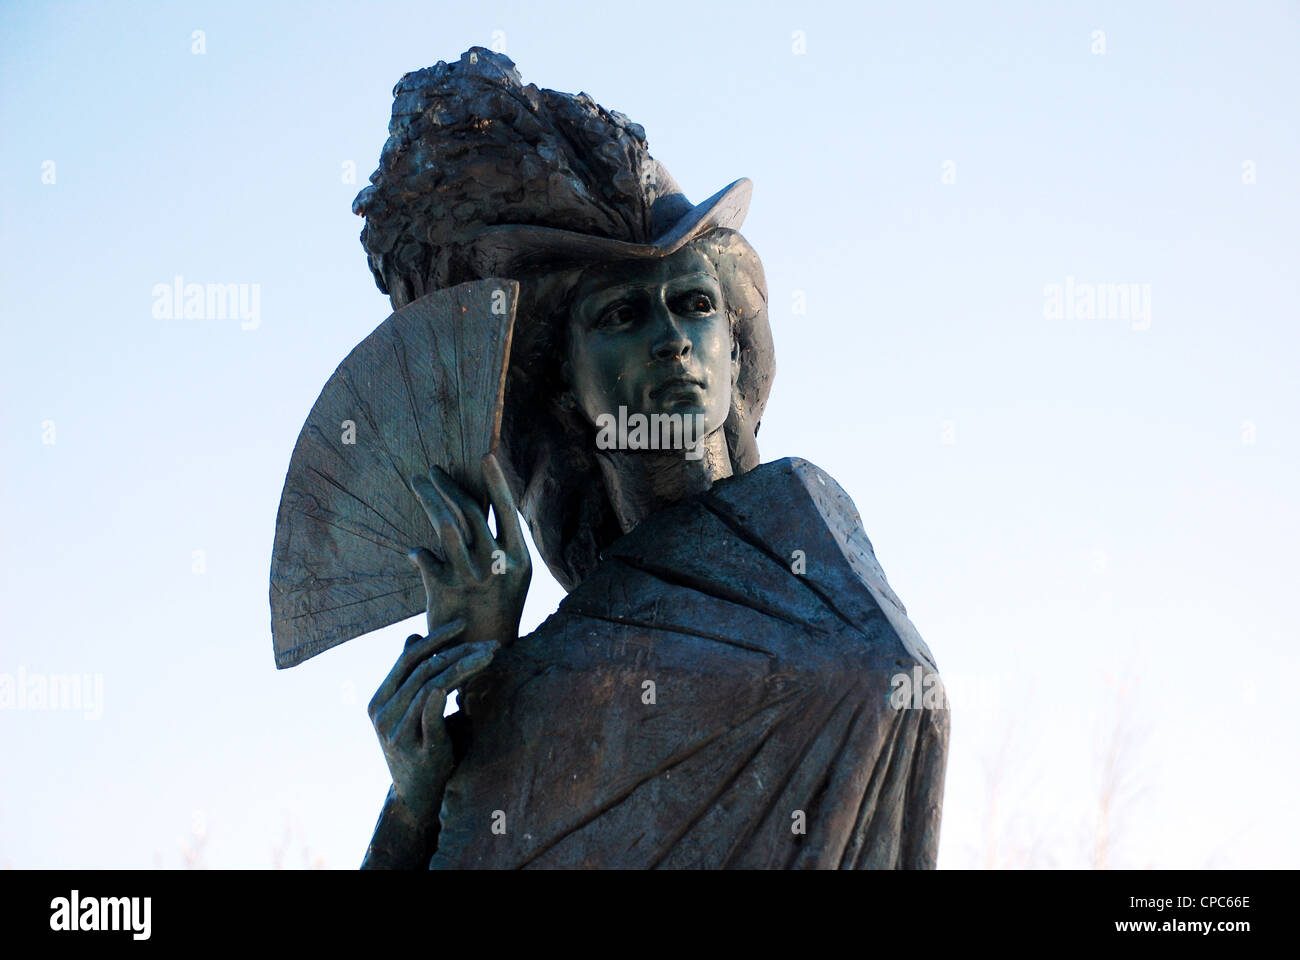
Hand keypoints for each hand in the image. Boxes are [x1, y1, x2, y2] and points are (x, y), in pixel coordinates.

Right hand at [368, 619, 496, 806]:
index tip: (463, 622)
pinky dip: (443, 694)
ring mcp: (396, 732)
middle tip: (488, 642)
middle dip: (458, 650)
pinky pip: (429, 715)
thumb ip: (413, 677)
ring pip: (431, 686)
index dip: (436, 637)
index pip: (408, 657)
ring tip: (489, 656)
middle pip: (423, 668)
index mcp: (380, 700)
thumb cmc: (421, 746)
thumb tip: (414, 637)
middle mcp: (383, 713)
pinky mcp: (416, 750)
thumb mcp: (412, 709)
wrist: (418, 797)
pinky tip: (464, 677)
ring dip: (464, 666)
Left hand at [407, 451, 531, 649]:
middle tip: (432, 471)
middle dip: (448, 487)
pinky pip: (425, 559)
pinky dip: (417, 553)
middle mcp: (496, 565)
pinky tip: (413, 552)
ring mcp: (469, 578)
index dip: (496, 481)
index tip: (485, 456)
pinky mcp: (443, 593)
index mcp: (519, 560)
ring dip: (429, 501)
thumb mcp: (512, 580)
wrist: (486, 662)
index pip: (506, 510)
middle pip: (470, 512)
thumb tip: (475, 511)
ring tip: (418, 485)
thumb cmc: (498, 614)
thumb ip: (498, 548)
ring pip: (446, 527)